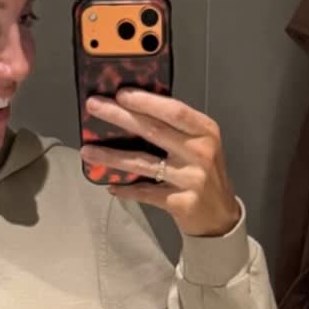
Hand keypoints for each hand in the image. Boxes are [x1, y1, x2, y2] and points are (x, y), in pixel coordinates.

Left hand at [85, 89, 241, 237]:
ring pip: (143, 163)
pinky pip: (145, 193)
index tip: (120, 93)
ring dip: (112, 156)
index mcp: (206, 131)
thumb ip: (176, 129)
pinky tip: (110, 184)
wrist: (221, 216)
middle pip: (154, 130)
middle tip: (94, 106)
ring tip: (87, 151)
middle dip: (120, 116)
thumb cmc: (204, 174)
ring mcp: (192, 178)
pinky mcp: (181, 203)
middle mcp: (201, 152)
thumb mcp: (199, 145)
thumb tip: (132, 110)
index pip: (174, 110)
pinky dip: (126, 189)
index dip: (146, 101)